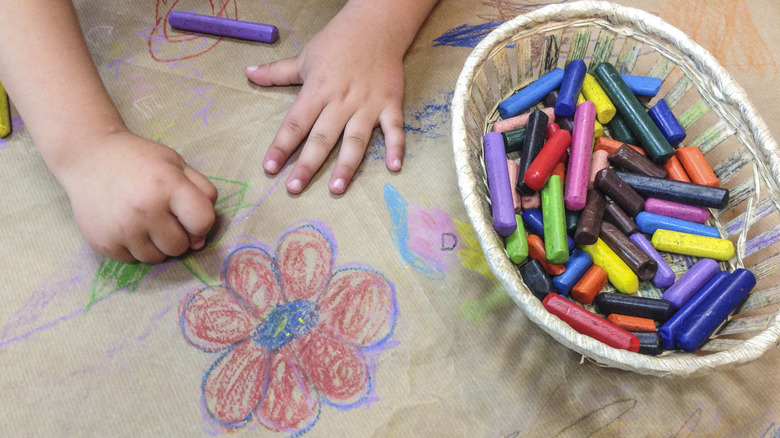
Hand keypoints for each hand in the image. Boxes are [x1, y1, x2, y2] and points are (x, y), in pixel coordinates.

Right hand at [57, 131, 217, 262]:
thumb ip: (203, 195)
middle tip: (162, 215)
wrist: (88, 157)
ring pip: (157, 258)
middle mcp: (145, 210)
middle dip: (177, 234)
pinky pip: (132, 260)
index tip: (189, 215)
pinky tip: (125, 225)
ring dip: (156, 244)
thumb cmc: (140, 160)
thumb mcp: (178, 164)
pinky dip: (133, 247)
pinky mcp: (103, 244)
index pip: (202, 222)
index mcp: (168, 185)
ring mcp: (122, 229)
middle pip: (180, 247)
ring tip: (143, 220)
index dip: (201, 222)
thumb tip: (200, 240)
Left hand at [246, 4, 405, 194]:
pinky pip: (394, 129)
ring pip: (355, 139)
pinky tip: (394, 168)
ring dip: (346, 165)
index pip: (295, 123)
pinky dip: (396, 147)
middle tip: (294, 188)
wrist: (377, 25)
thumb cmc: (338, 41)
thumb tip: (248, 74)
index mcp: (317, 90)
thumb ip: (277, 72)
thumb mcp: (305, 56)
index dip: (281, 146)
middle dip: (307, 164)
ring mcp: (367, 104)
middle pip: (322, 138)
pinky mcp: (390, 104)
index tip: (270, 167)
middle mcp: (341, 101)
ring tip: (336, 189)